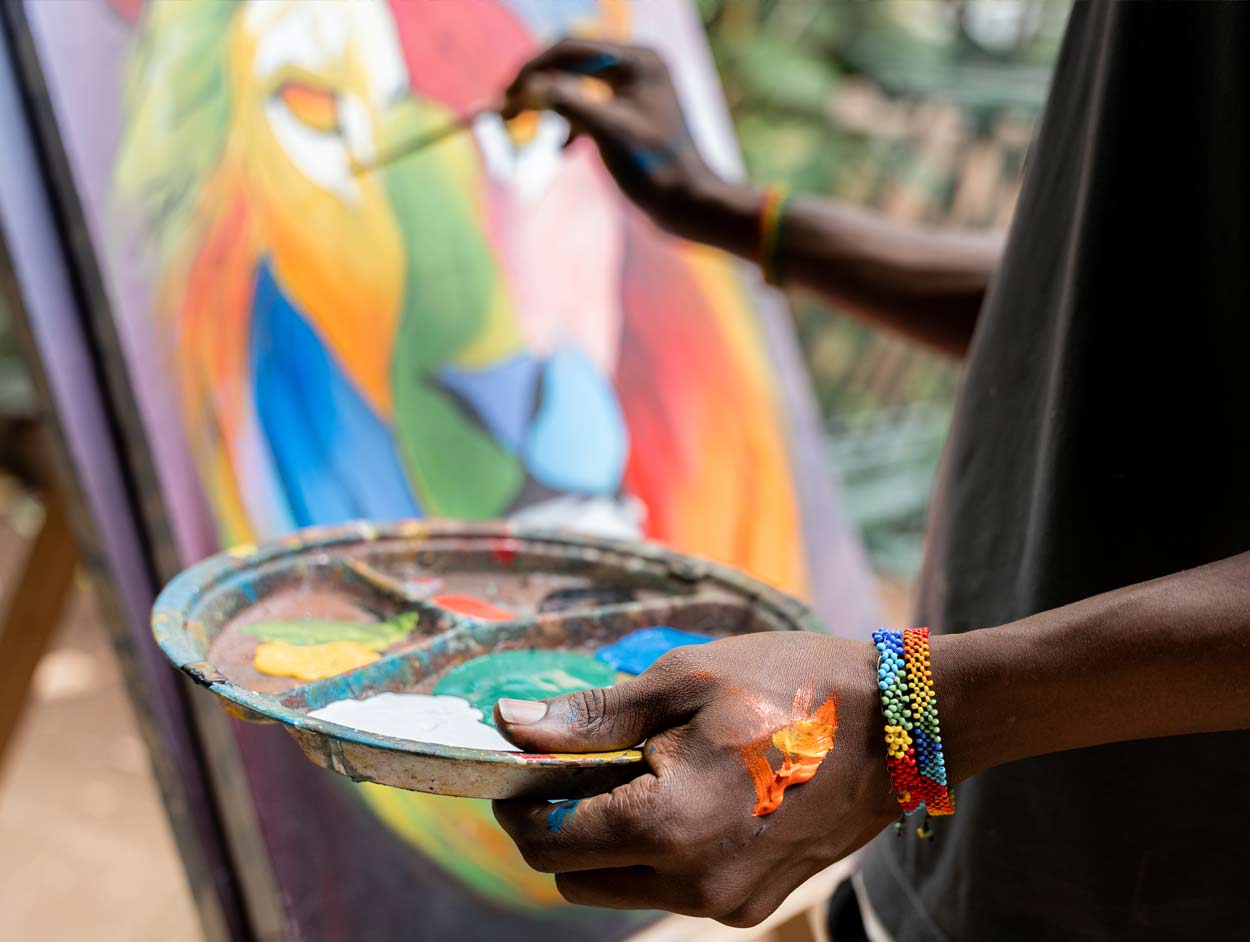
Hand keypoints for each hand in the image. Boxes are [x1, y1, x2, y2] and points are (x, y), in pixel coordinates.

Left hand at [491, 632, 897, 926]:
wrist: (902, 725)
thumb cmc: (792, 686)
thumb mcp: (683, 680)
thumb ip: (593, 717)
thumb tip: (512, 724)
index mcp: (668, 827)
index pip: (550, 845)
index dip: (521, 807)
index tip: (525, 768)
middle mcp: (695, 885)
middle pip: (579, 879)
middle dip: (563, 826)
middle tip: (586, 763)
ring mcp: (730, 903)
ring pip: (626, 888)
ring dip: (613, 840)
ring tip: (648, 770)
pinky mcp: (756, 903)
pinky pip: (678, 888)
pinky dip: (662, 851)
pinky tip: (692, 791)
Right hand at [503, 39, 728, 241]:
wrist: (689, 204)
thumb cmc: (655, 169)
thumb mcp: (608, 132)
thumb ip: (570, 103)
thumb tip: (530, 84)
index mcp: (637, 60)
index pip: (571, 48)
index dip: (533, 68)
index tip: (505, 93)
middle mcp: (638, 66)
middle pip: (572, 62)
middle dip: (537, 84)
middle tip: (505, 108)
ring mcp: (636, 89)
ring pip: (577, 86)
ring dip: (550, 104)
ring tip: (521, 123)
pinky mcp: (632, 114)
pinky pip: (590, 108)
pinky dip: (570, 124)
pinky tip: (561, 149)